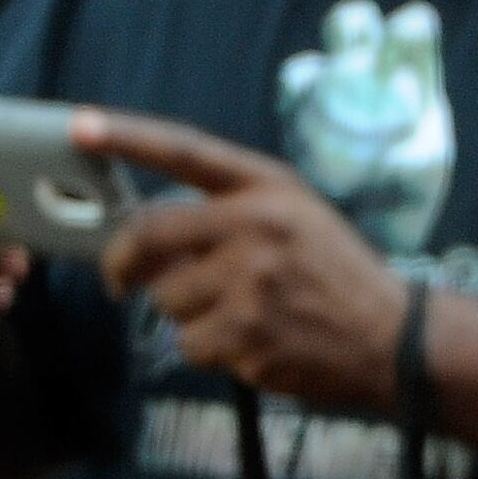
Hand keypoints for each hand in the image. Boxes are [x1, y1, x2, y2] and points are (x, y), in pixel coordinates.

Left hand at [83, 109, 409, 407]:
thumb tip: (151, 235)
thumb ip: (235, 215)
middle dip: (122, 262)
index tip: (80, 127)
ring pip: (167, 298)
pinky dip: (211, 351)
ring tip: (240, 318)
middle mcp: (258, 226)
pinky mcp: (245, 332)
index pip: (187, 152)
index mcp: (272, 190)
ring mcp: (250, 280)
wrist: (396, 340)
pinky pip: (190, 343)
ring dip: (187, 315)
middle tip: (120, 280)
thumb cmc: (340, 279)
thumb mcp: (302, 220)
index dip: (129, 137)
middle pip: (150, 234)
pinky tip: (253, 346)